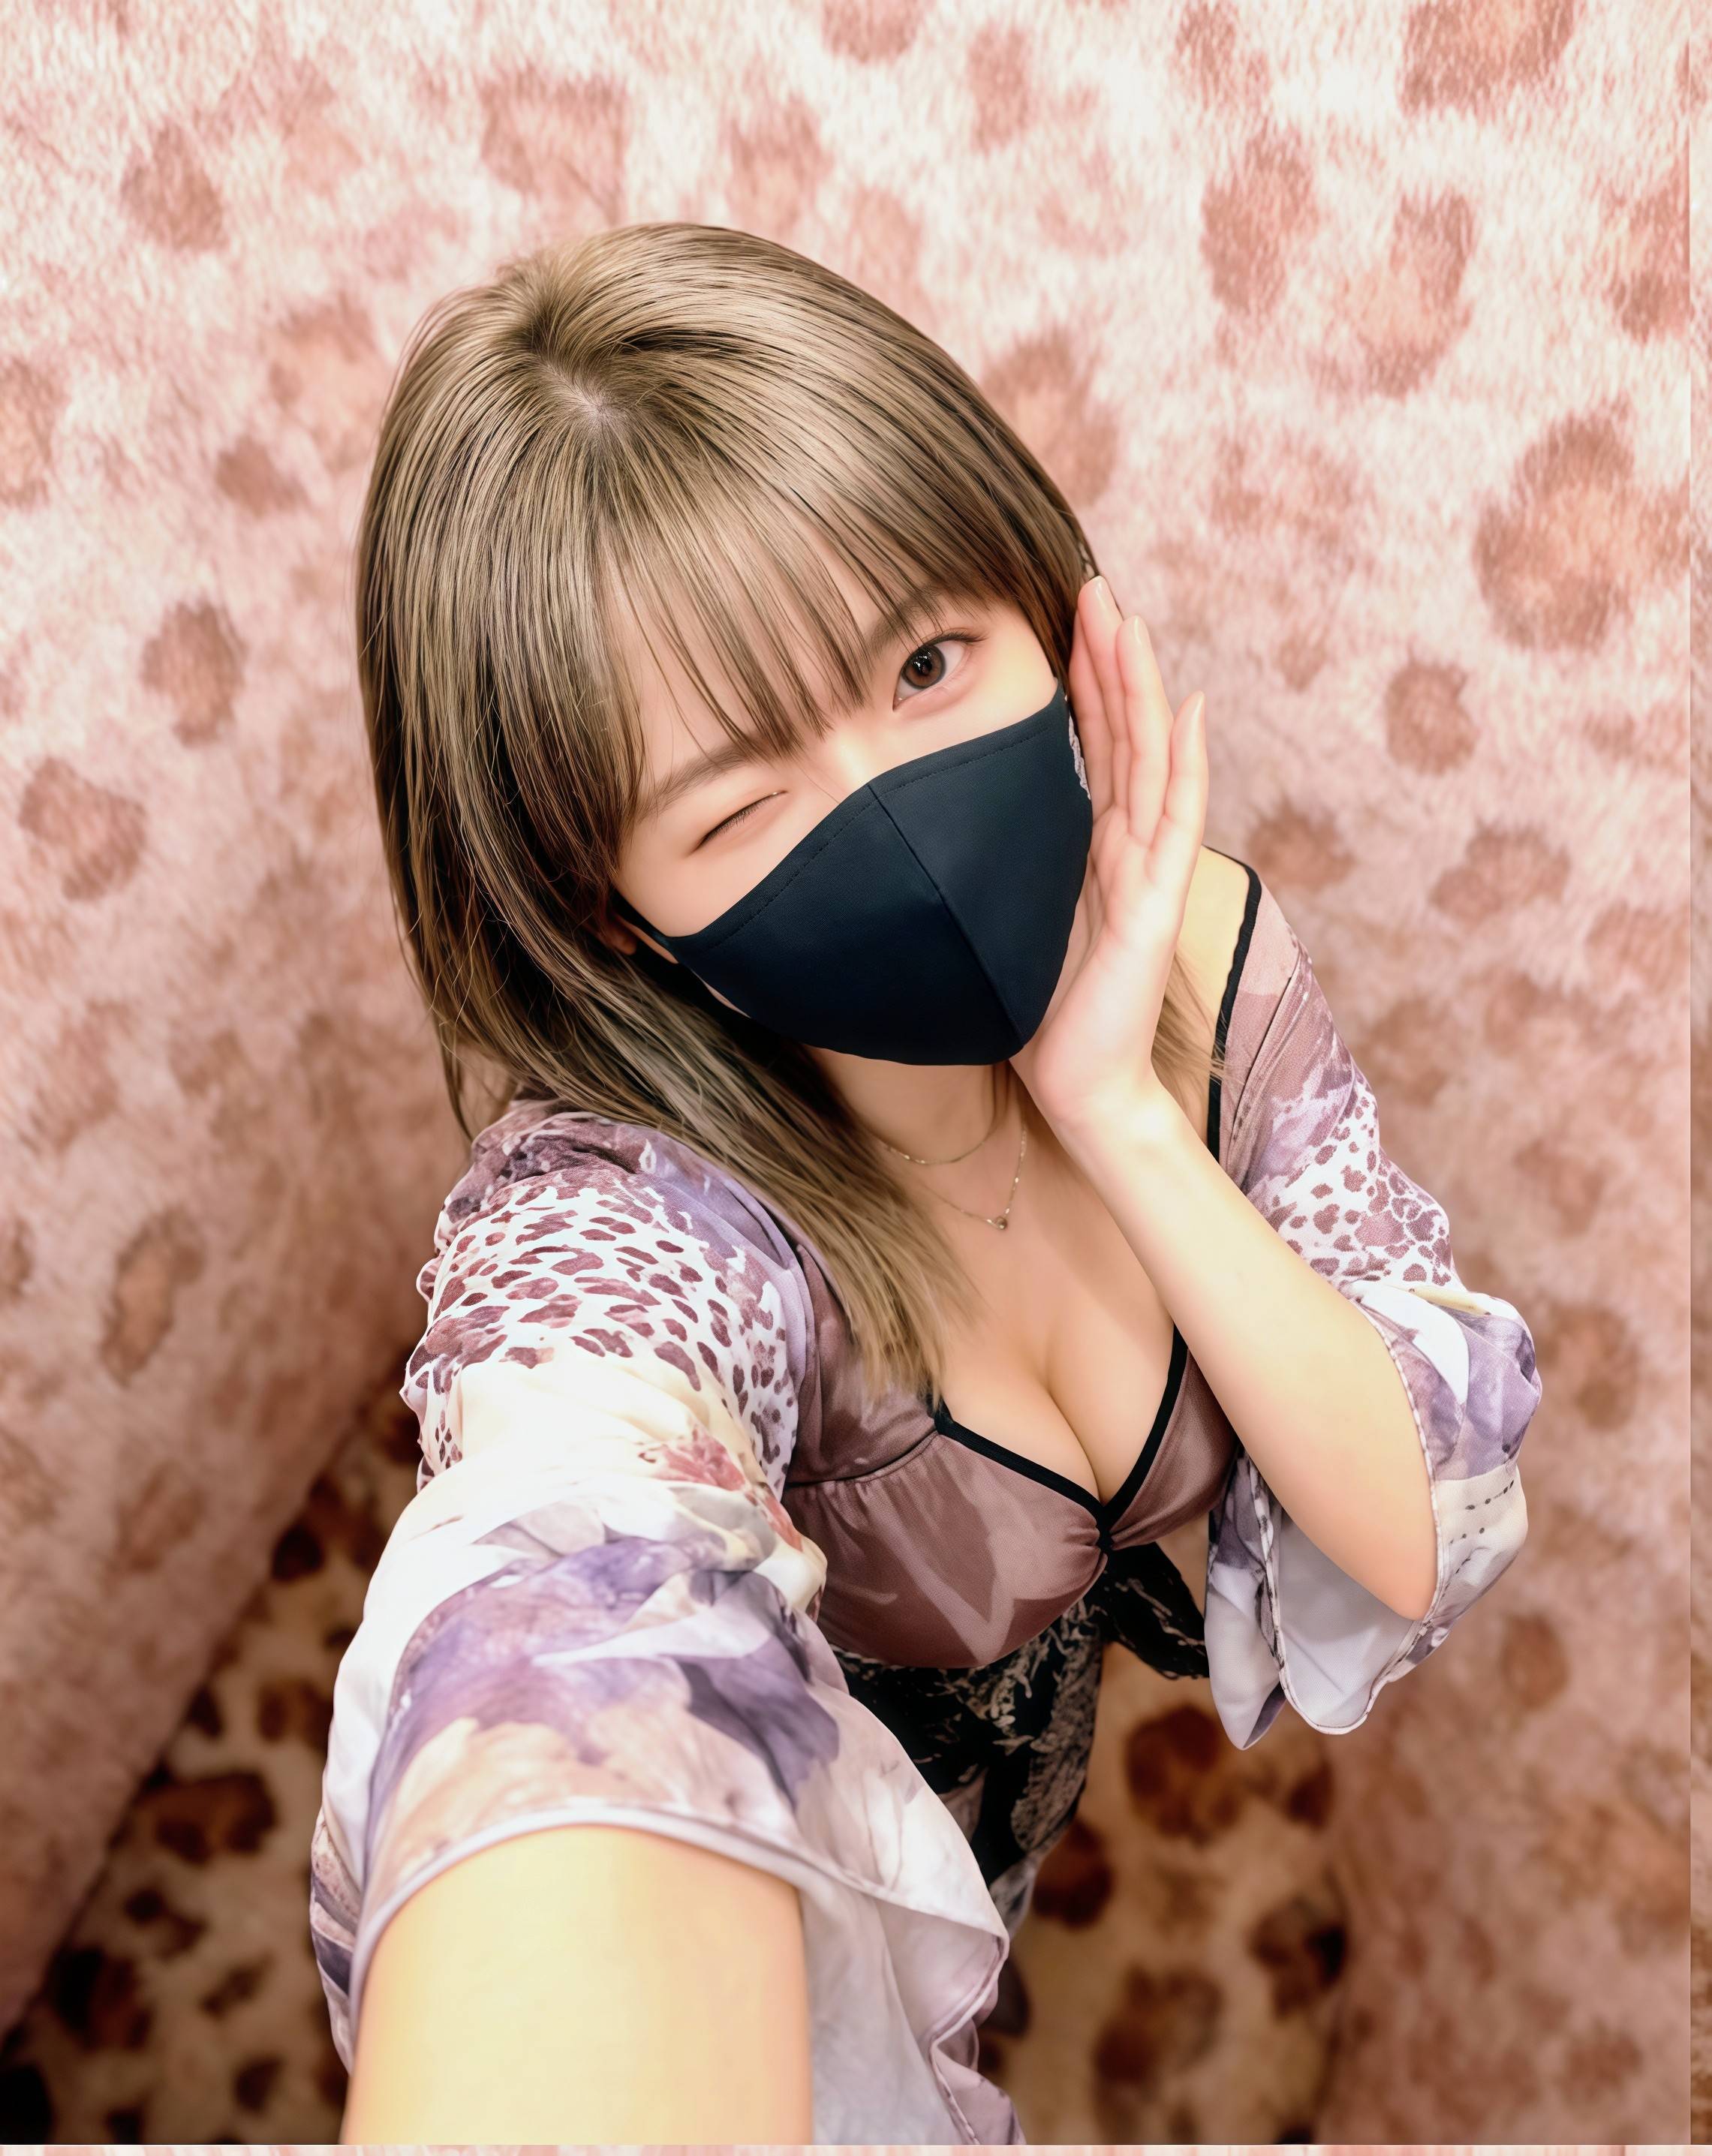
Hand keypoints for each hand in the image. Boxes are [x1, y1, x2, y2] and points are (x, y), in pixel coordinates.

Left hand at [1009, 575, 1207, 1140]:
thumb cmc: (1039, 1015)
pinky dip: (1185, 762)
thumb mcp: (1001, 923)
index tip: (1064, 619)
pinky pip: (1176, 819)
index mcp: (1087, 850)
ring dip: (1141, 686)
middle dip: (1110, 659)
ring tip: (1128, 619)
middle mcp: (1124, 848)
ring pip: (1151, 758)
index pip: (1092, 748)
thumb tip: (930, 830)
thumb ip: (994, 873)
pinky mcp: (1156, 903)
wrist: (1080, 1088)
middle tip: (1094, 585)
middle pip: (1124, 734)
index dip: (1083, 682)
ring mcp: (1147, 871)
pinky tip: (1189, 708)